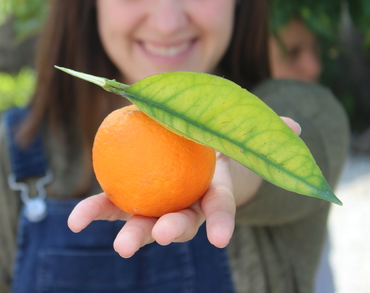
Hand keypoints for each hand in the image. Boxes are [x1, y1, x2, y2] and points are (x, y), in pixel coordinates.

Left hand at [67, 117, 300, 257]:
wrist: (187, 148)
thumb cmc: (214, 140)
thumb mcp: (235, 131)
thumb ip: (261, 130)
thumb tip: (294, 125)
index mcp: (211, 193)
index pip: (220, 208)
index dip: (222, 222)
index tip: (221, 238)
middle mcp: (184, 207)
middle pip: (180, 223)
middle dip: (172, 232)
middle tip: (163, 235)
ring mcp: (154, 206)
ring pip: (143, 221)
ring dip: (130, 231)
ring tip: (120, 244)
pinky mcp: (127, 199)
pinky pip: (110, 204)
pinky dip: (93, 212)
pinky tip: (74, 221)